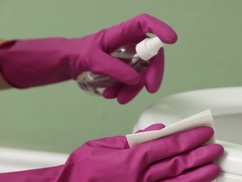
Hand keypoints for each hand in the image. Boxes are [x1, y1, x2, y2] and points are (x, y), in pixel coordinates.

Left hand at [0, 14, 176, 103]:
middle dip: (153, 72)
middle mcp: (130, 44)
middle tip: (150, 88)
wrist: (70, 65)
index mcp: (122, 33)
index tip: (171, 39)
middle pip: (152, 55)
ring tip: (116, 97)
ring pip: (143, 73)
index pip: (144, 24)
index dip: (160, 29)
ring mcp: (130, 58)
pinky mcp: (127, 71)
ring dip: (133, 89)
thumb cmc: (79, 53)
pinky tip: (111, 95)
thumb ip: (113, 68)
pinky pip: (134, 82)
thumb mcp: (93, 60)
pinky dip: (125, 91)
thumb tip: (135, 79)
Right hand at [0, 125, 222, 181]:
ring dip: (199, 176)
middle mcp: (142, 178)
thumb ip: (137, 138)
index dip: (190, 137)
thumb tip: (159, 130)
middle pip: (178, 164)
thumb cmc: (86, 167)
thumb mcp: (109, 143)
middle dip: (200, 154)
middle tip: (216, 148)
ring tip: (215, 168)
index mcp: (134, 158)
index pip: (170, 145)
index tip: (204, 131)